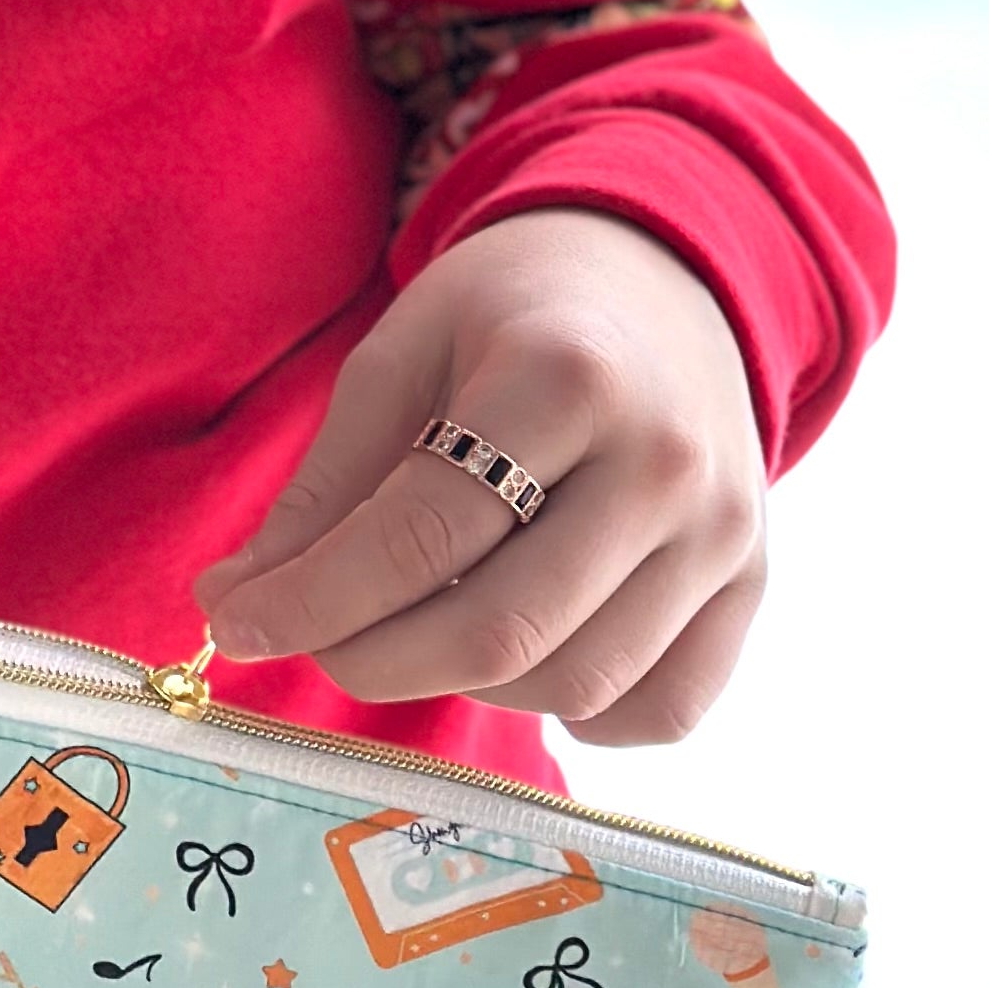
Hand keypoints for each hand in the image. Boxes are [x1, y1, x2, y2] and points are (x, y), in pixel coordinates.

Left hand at [193, 211, 765, 745]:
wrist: (654, 276)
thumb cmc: (506, 316)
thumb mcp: (396, 361)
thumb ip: (322, 491)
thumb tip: (235, 606)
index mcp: (568, 378)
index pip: (421, 536)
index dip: (311, 600)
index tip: (234, 622)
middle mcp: (667, 463)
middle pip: (500, 632)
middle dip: (371, 657)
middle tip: (310, 636)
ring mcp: (726, 531)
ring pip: (575, 685)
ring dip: (463, 684)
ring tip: (417, 620)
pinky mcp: (753, 582)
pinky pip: (660, 708)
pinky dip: (573, 711)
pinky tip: (520, 651)